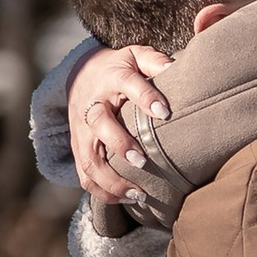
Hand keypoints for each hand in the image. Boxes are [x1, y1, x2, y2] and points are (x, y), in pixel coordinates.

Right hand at [70, 42, 173, 203]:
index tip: (165, 112)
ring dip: (111, 180)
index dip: (145, 97)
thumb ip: (156, 61)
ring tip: (139, 195)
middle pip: (99, 124)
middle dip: (119, 144)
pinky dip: (102, 192)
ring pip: (88, 158)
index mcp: (112, 78)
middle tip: (143, 161)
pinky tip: (127, 200)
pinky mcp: (78, 148)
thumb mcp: (137, 56)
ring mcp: (82, 129)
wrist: (82, 74)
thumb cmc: (121, 68)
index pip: (128, 83)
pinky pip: (84, 175)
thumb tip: (177, 69)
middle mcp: (93, 104)